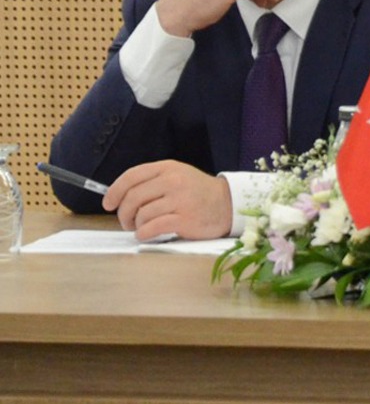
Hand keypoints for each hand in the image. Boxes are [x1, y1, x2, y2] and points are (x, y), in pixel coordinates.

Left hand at [103, 161, 233, 240]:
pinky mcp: (185, 219)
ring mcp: (180, 200)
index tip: (108, 203)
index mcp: (168, 169)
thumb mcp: (177, 176)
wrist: (228, 204)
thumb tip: (119, 197)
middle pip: (133, 197)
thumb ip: (152, 182)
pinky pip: (152, 227)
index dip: (114, 191)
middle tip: (126, 222)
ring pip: (141, 214)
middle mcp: (173, 182)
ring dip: (136, 225)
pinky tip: (147, 234)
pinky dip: (144, 233)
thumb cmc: (197, 193)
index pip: (132, 176)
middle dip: (123, 213)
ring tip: (142, 227)